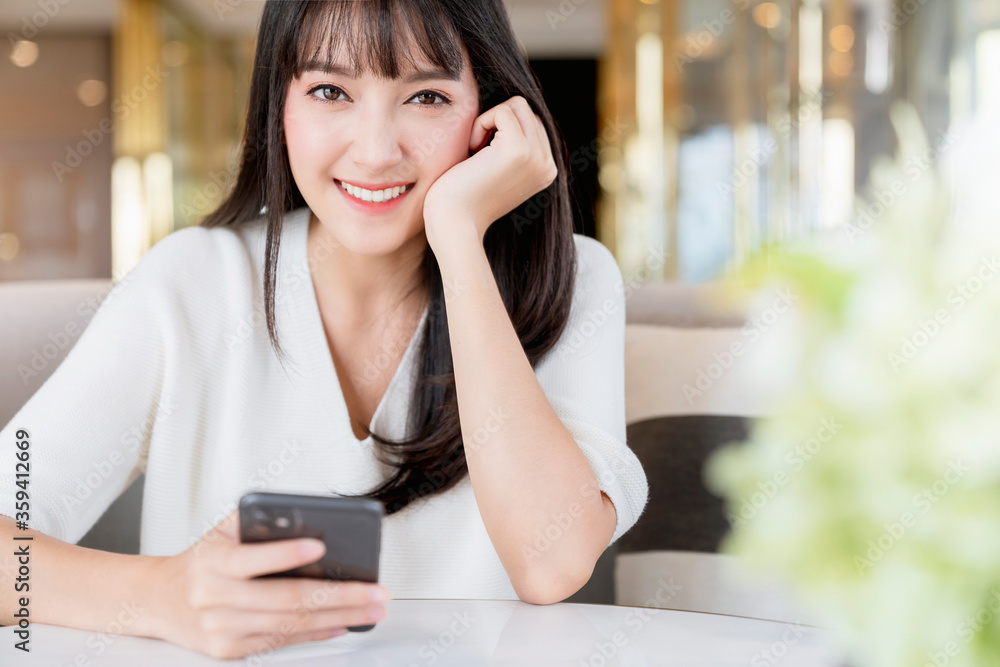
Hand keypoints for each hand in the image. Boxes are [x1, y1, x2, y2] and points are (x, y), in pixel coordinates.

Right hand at [147, 510, 390, 659]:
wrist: (157, 599)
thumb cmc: (202, 559)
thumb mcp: (221, 531)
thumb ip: (260, 522)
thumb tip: (308, 522)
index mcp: (214, 562)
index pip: (253, 559)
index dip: (287, 553)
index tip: (321, 546)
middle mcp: (216, 598)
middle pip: (287, 599)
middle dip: (340, 595)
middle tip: (376, 590)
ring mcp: (223, 629)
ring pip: (292, 624)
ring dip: (340, 617)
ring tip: (372, 608)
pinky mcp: (230, 651)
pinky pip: (283, 641)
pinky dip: (318, 632)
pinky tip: (344, 623)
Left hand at [422, 95, 557, 256]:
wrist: (454, 224)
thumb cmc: (464, 196)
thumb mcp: (496, 170)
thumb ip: (511, 146)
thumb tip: (509, 111)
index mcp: (546, 169)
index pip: (531, 123)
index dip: (501, 129)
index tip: (481, 156)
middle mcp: (548, 164)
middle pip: (526, 110)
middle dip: (496, 122)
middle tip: (474, 151)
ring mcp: (536, 156)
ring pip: (517, 105)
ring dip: (489, 121)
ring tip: (474, 150)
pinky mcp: (519, 149)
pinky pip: (502, 111)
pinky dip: (480, 124)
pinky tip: (470, 150)